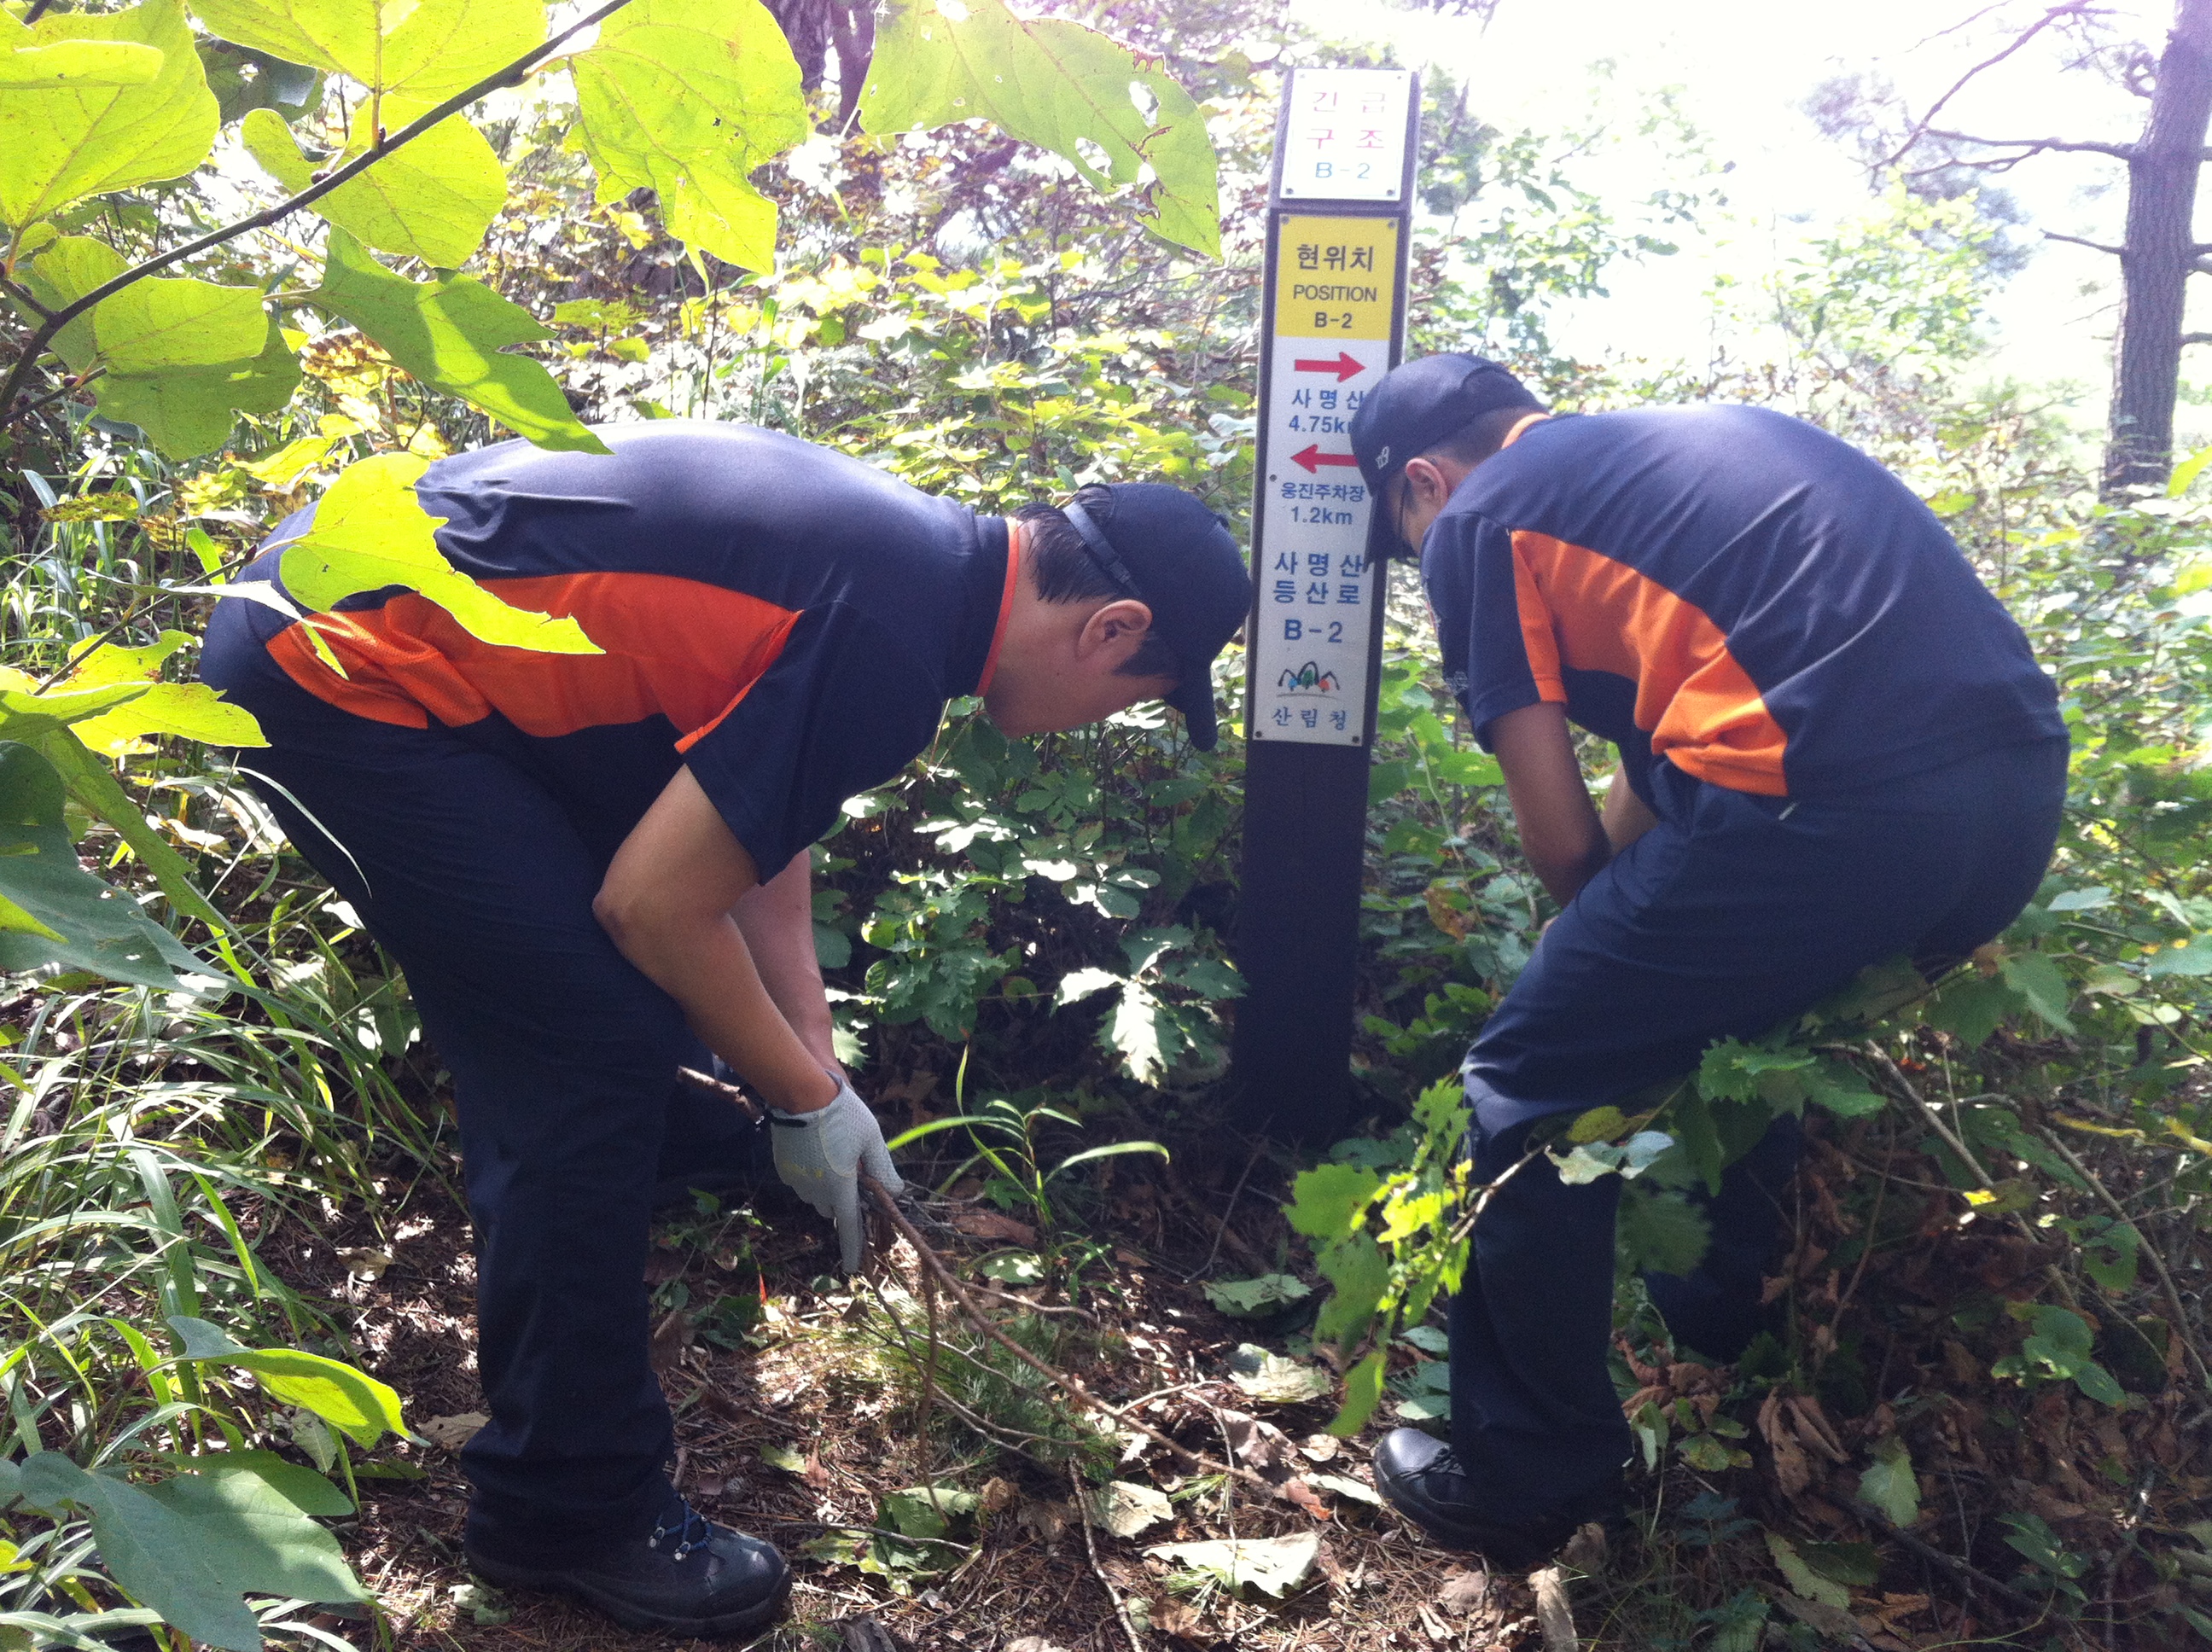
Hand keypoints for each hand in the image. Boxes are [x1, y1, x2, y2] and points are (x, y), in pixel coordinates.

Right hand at [768, 1075, 902, 1270]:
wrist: (801, 1093)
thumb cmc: (843, 1115)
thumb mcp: (872, 1139)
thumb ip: (883, 1169)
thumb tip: (896, 1192)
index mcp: (840, 1187)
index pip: (849, 1227)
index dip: (853, 1249)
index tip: (852, 1268)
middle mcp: (816, 1191)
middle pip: (833, 1208)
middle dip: (843, 1199)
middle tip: (853, 1173)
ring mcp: (797, 1181)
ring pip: (816, 1195)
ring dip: (826, 1186)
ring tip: (833, 1155)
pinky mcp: (783, 1169)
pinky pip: (801, 1181)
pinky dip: (811, 1174)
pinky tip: (815, 1150)